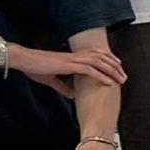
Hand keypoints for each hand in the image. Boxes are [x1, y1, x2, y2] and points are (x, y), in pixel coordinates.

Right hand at [9, 41, 127, 97]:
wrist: (25, 60)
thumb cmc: (35, 67)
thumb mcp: (51, 78)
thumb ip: (62, 86)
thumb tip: (73, 95)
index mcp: (71, 58)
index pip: (94, 54)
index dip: (107, 58)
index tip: (117, 65)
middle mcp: (74, 56)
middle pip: (100, 57)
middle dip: (114, 66)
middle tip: (124, 75)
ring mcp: (72, 60)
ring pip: (98, 62)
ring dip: (112, 71)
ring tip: (121, 79)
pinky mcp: (68, 65)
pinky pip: (89, 70)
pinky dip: (101, 76)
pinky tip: (109, 82)